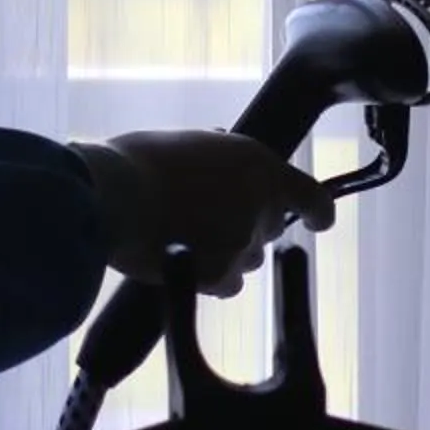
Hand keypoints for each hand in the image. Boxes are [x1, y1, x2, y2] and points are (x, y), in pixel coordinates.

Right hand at [71, 130, 336, 294]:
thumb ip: (220, 159)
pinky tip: (182, 264)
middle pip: (269, 228)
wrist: (111, 197)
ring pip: (247, 259)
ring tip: (185, 238)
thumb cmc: (139, 161)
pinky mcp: (218, 276)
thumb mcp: (191, 144)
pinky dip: (210, 279)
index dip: (317, 211)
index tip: (318, 221)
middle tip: (207, 219)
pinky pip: (226, 285)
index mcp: (260, 166)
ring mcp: (241, 244)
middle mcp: (260, 206)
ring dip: (227, 253)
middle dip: (246, 227)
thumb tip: (222, 160)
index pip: (312, 196)